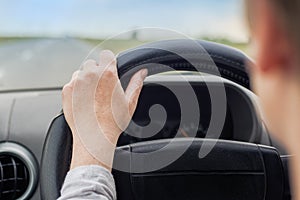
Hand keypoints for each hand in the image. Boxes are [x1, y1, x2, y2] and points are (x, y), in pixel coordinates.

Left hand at [62, 50, 146, 169]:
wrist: (93, 137)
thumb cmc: (113, 122)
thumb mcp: (130, 102)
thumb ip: (136, 83)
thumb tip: (142, 72)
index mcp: (107, 74)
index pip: (106, 54)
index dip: (109, 62)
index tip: (110, 70)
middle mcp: (90, 74)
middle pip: (92, 63)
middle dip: (97, 71)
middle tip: (102, 87)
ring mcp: (76, 82)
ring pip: (80, 72)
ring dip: (85, 79)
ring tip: (92, 96)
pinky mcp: (66, 90)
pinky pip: (72, 83)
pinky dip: (76, 89)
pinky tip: (84, 101)